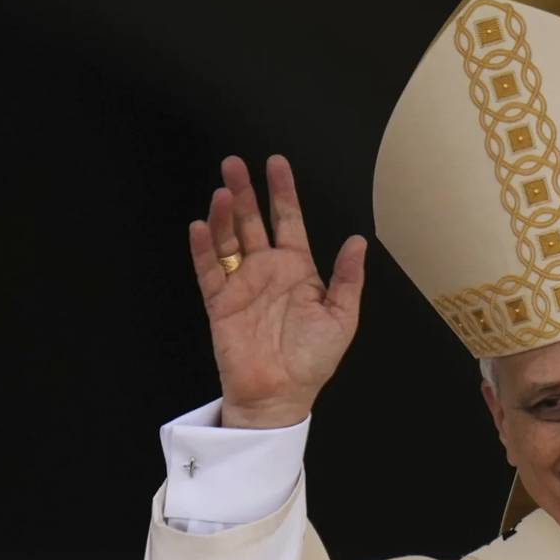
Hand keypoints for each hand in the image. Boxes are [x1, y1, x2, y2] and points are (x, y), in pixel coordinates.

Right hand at [188, 155, 364, 427]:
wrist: (281, 395)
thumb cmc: (312, 360)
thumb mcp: (341, 317)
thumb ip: (348, 278)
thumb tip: (357, 242)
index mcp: (298, 270)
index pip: (289, 221)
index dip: (283, 192)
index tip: (276, 164)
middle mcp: (267, 271)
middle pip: (252, 222)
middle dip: (244, 192)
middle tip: (234, 163)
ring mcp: (242, 285)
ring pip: (228, 240)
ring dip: (224, 215)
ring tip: (223, 191)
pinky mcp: (220, 303)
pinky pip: (208, 270)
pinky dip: (203, 248)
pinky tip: (201, 227)